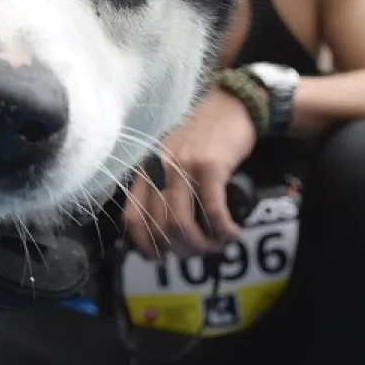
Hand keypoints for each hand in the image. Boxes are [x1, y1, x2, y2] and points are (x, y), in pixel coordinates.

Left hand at [125, 85, 256, 259]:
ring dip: (201, 244)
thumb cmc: (204, 136)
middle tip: (199, 253)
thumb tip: (166, 230)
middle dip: (181, 250)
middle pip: (160, 227)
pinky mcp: (210, 165)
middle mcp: (159, 168)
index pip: (132, 217)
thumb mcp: (173, 158)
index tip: (160, 258)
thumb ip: (164, 186)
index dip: (145, 245)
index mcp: (146, 169)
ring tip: (216, 245)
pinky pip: (213, 210)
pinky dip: (223, 229)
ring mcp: (183, 166)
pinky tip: (231, 232)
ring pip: (181, 223)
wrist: (232, 105)